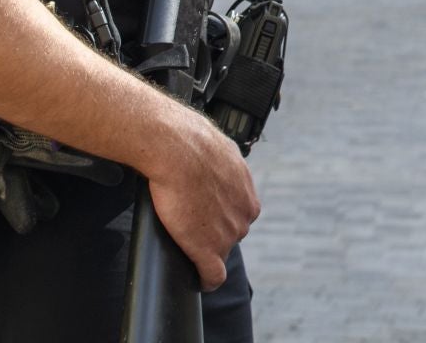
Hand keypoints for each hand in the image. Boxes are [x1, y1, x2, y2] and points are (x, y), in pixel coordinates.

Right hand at [144, 111, 260, 290]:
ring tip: (187, 243)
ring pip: (220, 251)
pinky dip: (206, 280)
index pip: (237, 215)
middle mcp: (244, 215)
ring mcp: (228, 234)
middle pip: (230, 233)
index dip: (220, 217)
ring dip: (206, 250)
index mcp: (248, 194)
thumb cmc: (192, 145)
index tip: (207, 217)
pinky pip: (213, 276)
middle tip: (191, 225)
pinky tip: (199, 281)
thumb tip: (213, 166)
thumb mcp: (220, 151)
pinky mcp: (208, 249)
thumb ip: (223, 166)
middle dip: (214, 231)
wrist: (177, 149)